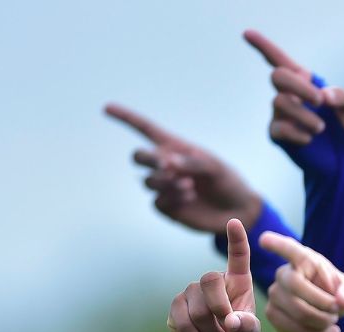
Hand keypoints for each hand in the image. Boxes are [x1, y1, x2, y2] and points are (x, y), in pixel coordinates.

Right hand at [105, 103, 262, 233]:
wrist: (236, 211)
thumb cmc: (227, 182)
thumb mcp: (216, 167)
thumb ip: (193, 162)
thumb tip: (168, 162)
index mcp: (176, 148)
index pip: (146, 130)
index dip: (126, 118)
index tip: (107, 108)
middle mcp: (166, 166)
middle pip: (139, 156)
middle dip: (148, 159)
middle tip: (167, 166)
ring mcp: (164, 187)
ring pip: (148, 181)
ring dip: (166, 182)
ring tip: (189, 185)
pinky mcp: (166, 207)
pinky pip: (157, 201)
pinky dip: (172, 198)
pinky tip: (189, 198)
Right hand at [169, 219, 261, 331]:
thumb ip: (247, 327)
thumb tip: (232, 322)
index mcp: (238, 281)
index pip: (238, 256)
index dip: (236, 239)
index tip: (234, 221)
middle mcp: (213, 280)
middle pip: (209, 280)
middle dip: (219, 308)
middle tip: (226, 329)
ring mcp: (192, 291)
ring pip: (196, 306)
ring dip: (209, 330)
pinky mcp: (176, 305)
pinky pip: (181, 320)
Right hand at [244, 30, 343, 150]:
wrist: (342, 159)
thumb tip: (325, 95)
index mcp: (303, 81)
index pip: (279, 60)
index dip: (262, 45)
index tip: (246, 33)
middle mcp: (288, 94)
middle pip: (278, 76)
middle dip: (299, 86)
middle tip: (319, 101)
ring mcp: (280, 115)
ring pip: (280, 102)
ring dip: (304, 115)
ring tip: (321, 128)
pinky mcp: (278, 135)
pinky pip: (279, 128)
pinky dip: (297, 132)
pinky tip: (310, 139)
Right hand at [258, 234, 343, 331]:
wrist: (321, 317)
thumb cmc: (336, 295)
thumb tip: (341, 300)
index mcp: (304, 259)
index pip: (290, 249)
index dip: (277, 244)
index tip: (264, 239)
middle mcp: (284, 273)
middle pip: (297, 287)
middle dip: (324, 303)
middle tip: (338, 310)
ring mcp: (275, 293)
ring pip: (299, 312)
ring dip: (323, 321)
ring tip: (333, 321)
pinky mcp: (272, 313)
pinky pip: (294, 328)